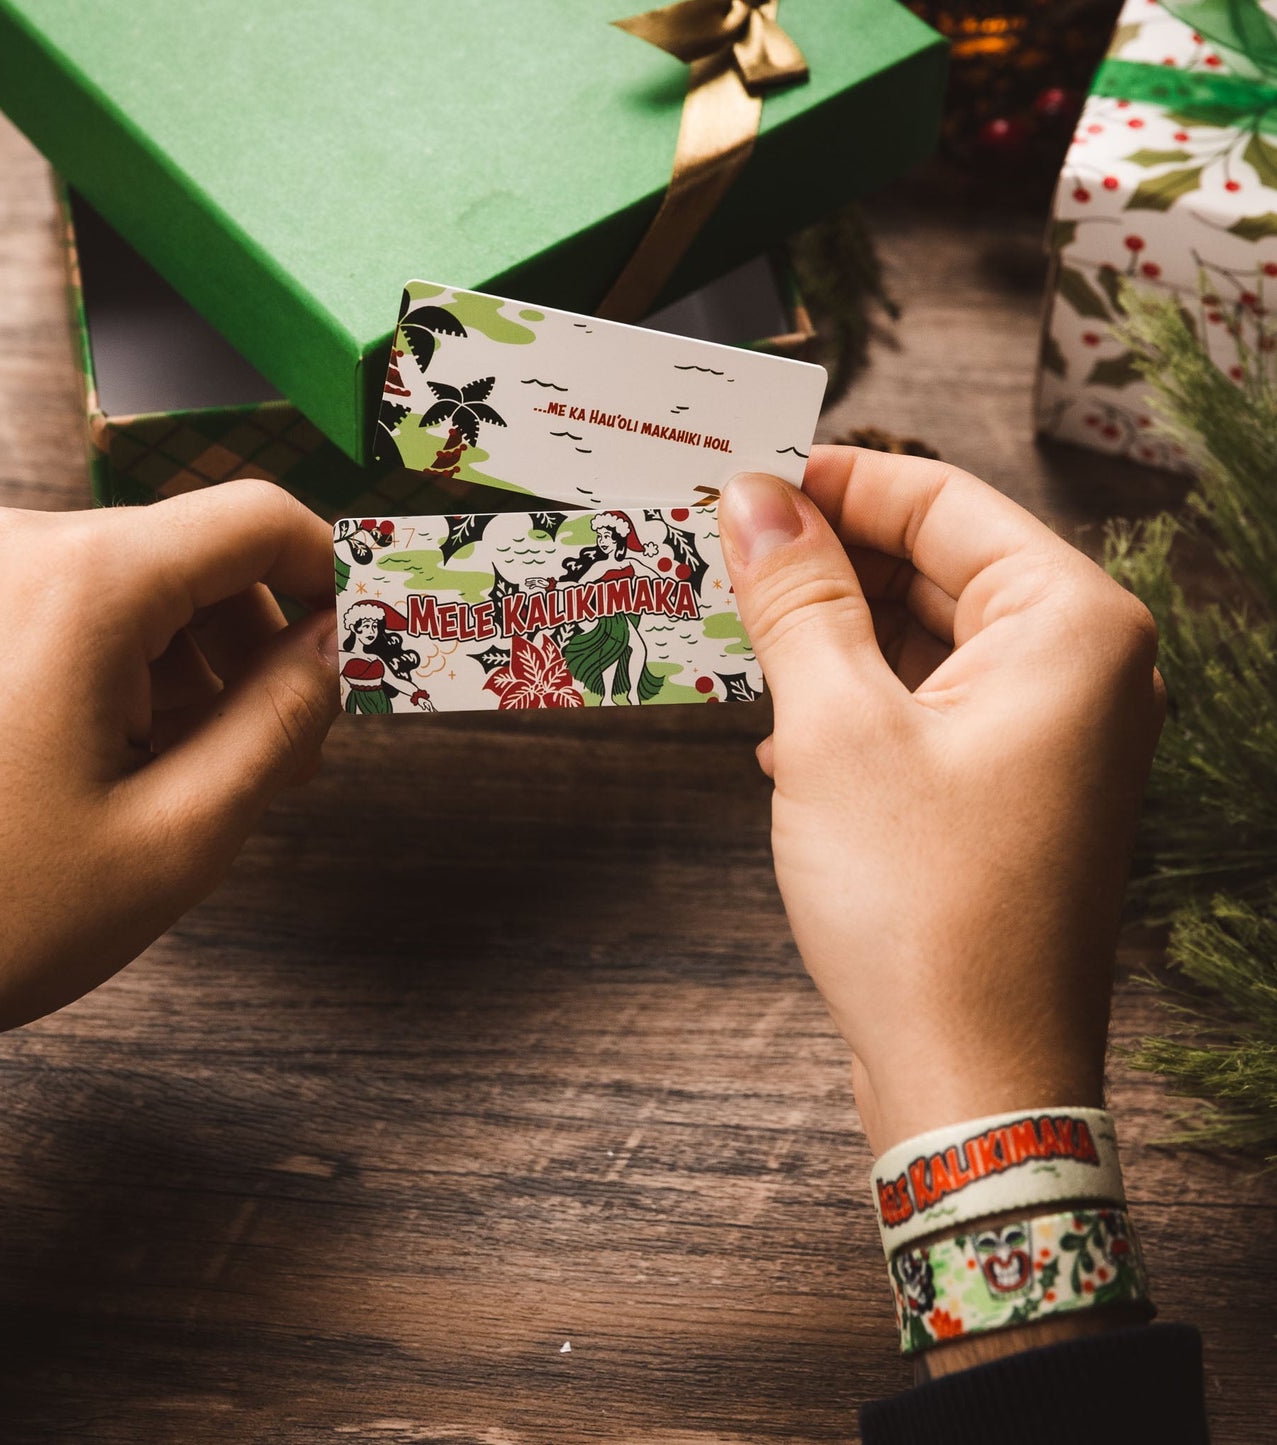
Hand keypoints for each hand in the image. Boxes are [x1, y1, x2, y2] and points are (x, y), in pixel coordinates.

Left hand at [0, 480, 339, 1139]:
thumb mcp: (183, 830)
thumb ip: (283, 719)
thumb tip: (334, 647)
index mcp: (78, 584)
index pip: (254, 521)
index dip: (330, 571)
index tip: (361, 635)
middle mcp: (7, 553)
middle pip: (190, 554)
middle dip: (258, 639)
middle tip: (293, 742)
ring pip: (126, 586)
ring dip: (191, 661)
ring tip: (206, 768)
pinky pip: (57, 612)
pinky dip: (118, 667)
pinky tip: (123, 759)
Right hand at [719, 449, 1163, 1159]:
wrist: (972, 1078)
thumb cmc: (921, 906)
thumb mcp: (835, 730)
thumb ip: (797, 598)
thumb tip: (755, 498)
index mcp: (1069, 625)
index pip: (939, 499)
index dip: (832, 481)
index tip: (740, 480)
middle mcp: (1083, 668)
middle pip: (937, 563)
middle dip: (826, 561)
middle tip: (723, 557)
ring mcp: (1055, 733)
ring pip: (927, 636)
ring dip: (833, 635)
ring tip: (741, 642)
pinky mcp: (1018, 788)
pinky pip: (931, 704)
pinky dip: (858, 700)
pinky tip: (786, 735)